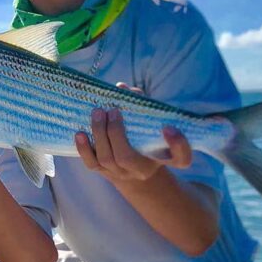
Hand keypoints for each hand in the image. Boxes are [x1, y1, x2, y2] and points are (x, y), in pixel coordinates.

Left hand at [75, 81, 192, 181]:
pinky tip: (79, 133)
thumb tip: (122, 88)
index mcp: (164, 158)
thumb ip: (142, 106)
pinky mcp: (104, 173)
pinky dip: (84, 149)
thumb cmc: (145, 138)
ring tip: (97, 113)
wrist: (133, 169)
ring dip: (99, 134)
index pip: (181, 158)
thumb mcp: (151, 125)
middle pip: (127, 158)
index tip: (169, 128)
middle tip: (113, 110)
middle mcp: (143, 170)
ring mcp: (121, 173)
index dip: (179, 145)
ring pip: (107, 159)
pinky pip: (92, 164)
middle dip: (116, 133)